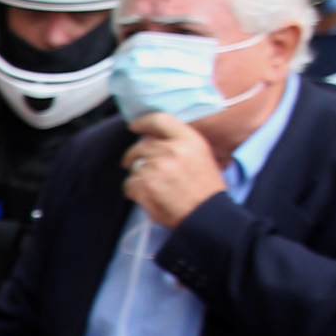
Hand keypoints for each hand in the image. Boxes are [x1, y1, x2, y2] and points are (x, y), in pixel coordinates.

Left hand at [122, 112, 225, 228]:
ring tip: (154, 186)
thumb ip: (180, 144)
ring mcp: (155, 167)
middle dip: (134, 155)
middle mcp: (171, 150)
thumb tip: (153, 139)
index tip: (135, 126)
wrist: (205, 214)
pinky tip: (149, 196)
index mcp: (188, 140)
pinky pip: (129, 184)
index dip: (143, 122)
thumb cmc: (206, 189)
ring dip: (138, 176)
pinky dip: (135, 191)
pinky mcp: (143, 184)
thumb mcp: (201, 156)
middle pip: (141, 146)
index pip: (159, 120)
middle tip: (133, 163)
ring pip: (135, 166)